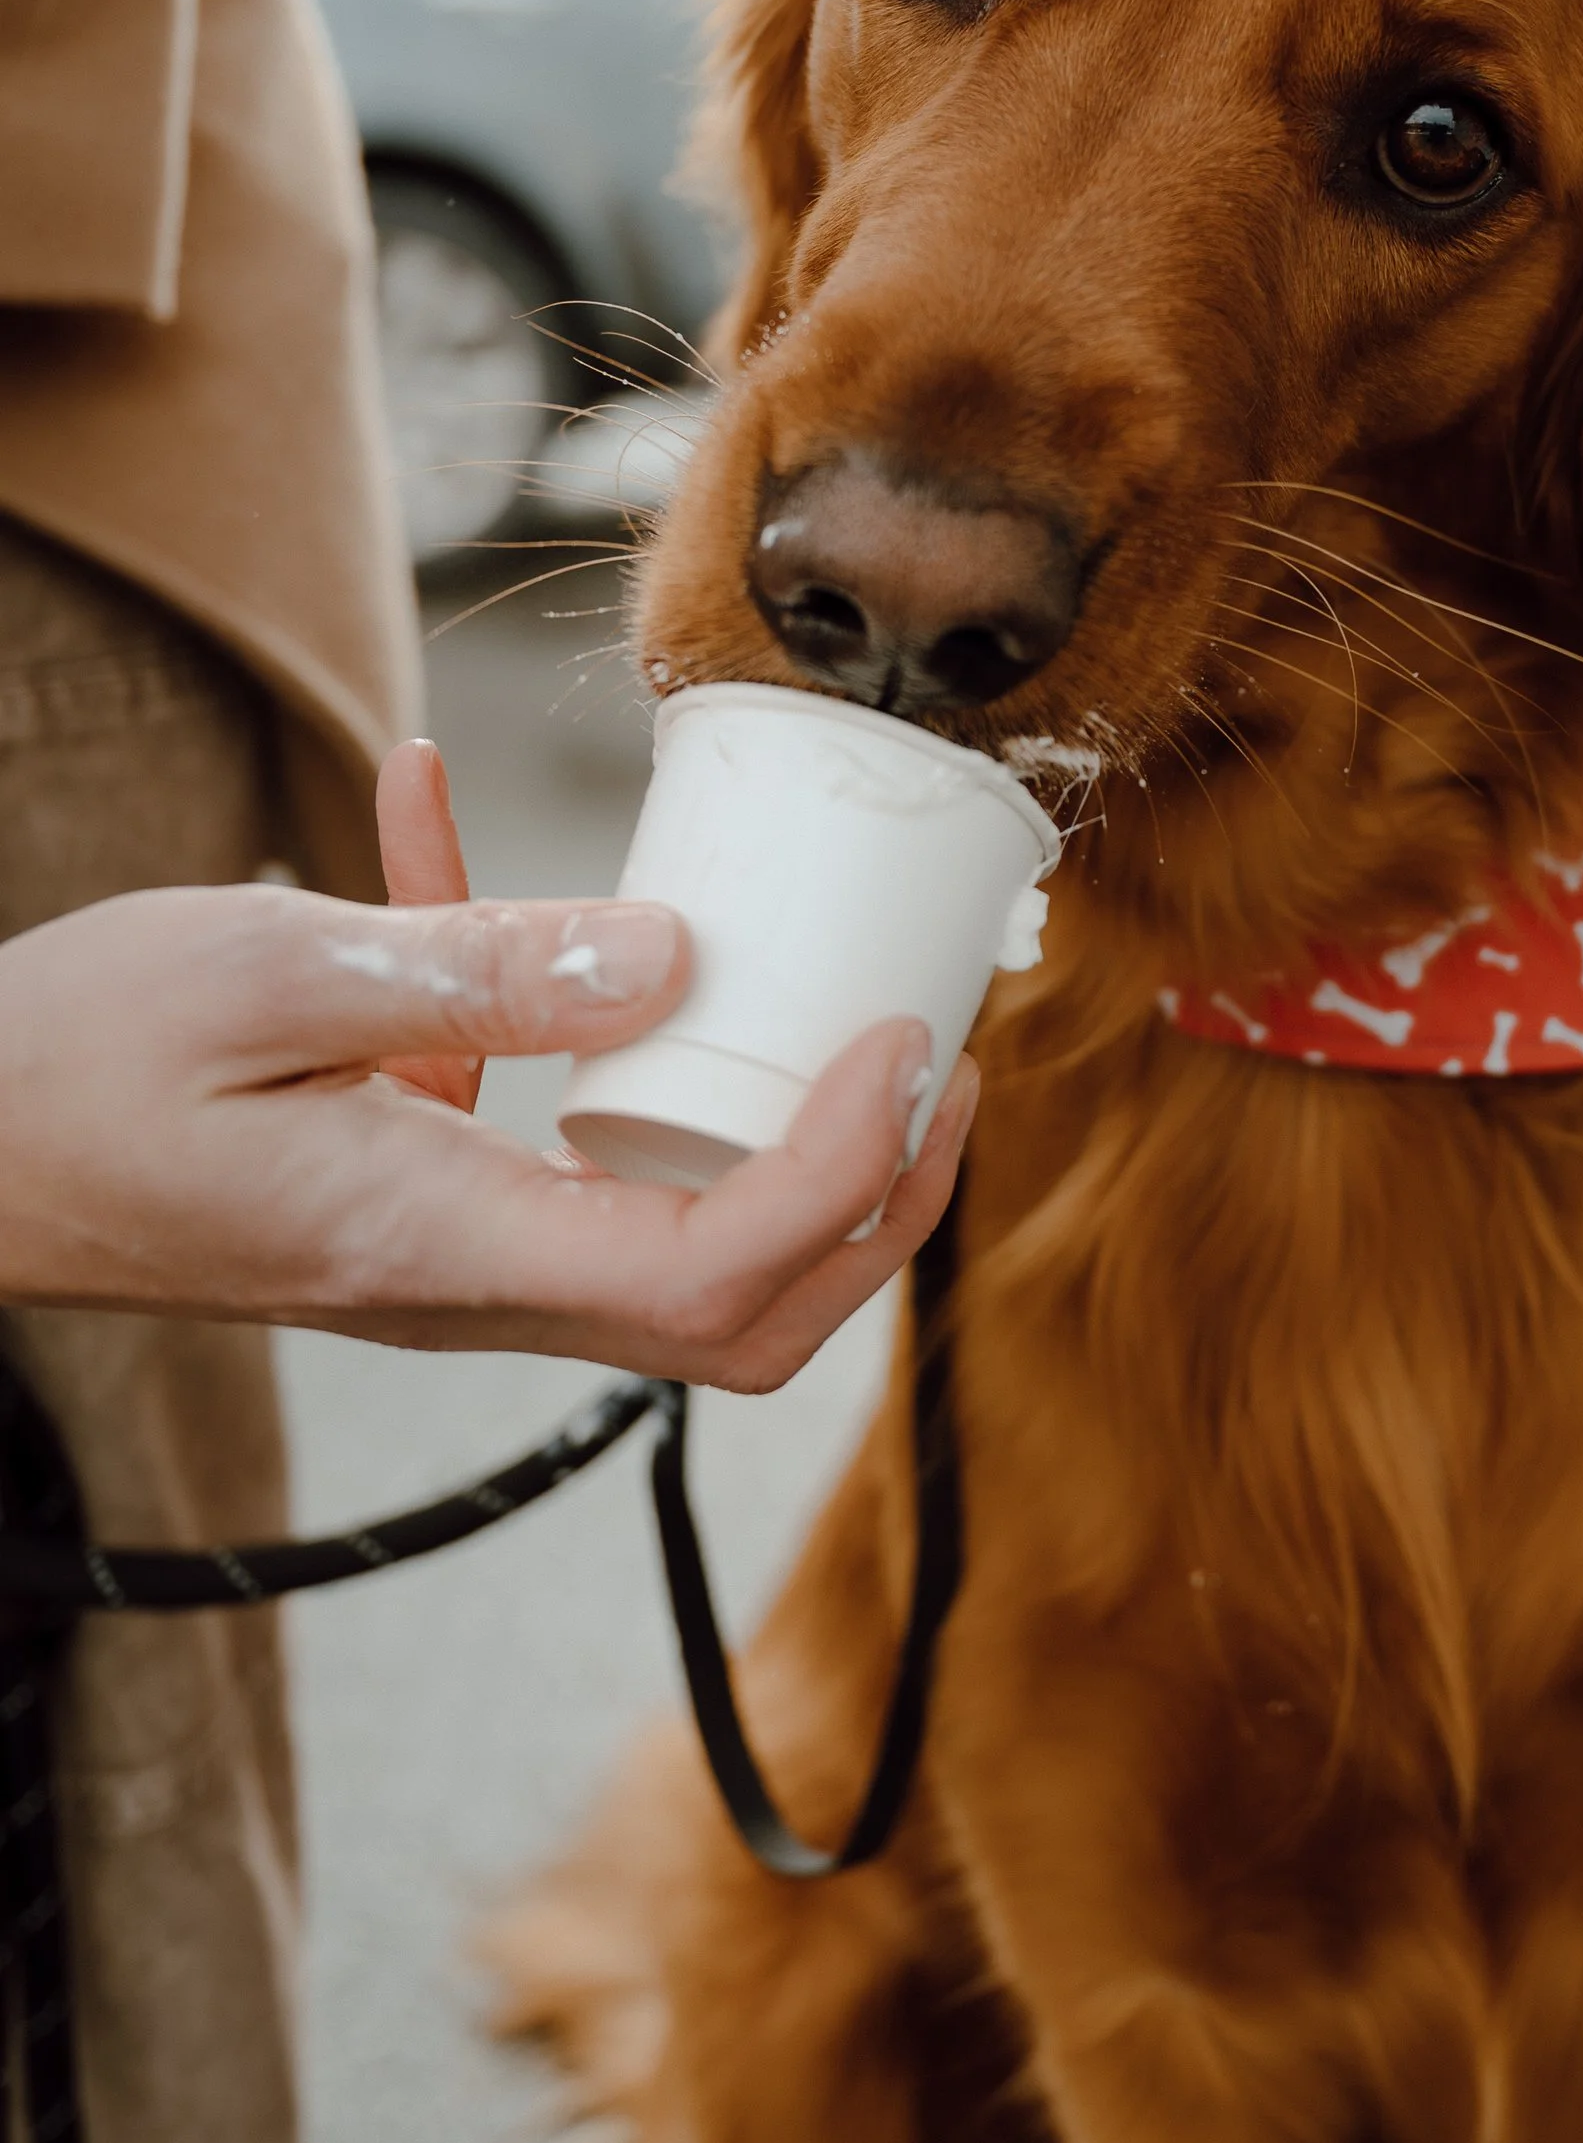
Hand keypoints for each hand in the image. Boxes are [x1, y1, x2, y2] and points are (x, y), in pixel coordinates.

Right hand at [0, 741, 976, 1386]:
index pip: (720, 1277)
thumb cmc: (60, 1068)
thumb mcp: (264, 974)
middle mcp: (468, 1282)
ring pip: (682, 1256)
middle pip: (744, 1317)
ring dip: (791, 1151)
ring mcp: (446, 1254)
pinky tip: (453, 825)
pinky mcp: (412, 1196)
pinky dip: (577, 1021)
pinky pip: (549, 1140)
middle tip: (936, 1061)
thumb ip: (473, 967)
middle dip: (878, 1208)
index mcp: (443, 1245)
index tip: (908, 1044)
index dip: (852, 1174)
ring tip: (846, 1007)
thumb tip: (675, 953)